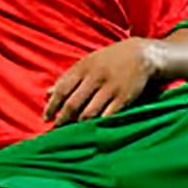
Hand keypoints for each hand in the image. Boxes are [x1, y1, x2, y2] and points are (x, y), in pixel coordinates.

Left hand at [44, 40, 158, 126]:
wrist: (141, 54)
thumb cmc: (110, 59)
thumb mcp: (87, 63)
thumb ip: (68, 78)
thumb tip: (48, 93)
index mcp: (83, 68)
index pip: (62, 89)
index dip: (52, 106)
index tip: (46, 118)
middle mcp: (95, 78)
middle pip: (73, 104)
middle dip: (63, 119)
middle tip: (57, 129)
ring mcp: (110, 88)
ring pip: (89, 113)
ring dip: (79, 125)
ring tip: (74, 132)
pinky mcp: (124, 98)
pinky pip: (108, 116)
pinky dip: (98, 125)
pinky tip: (93, 130)